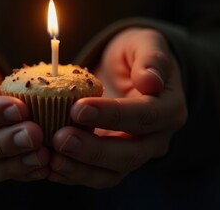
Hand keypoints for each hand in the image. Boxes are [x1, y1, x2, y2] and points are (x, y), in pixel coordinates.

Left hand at [49, 28, 186, 187]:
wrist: (126, 74)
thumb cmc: (134, 56)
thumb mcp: (145, 43)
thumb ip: (152, 58)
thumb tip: (151, 81)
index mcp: (169, 108)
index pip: (146, 115)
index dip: (113, 115)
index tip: (79, 108)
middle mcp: (155, 138)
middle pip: (130, 154)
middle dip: (94, 150)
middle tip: (60, 138)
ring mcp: (134, 154)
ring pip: (112, 173)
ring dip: (81, 169)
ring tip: (52, 159)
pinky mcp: (112, 163)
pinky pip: (95, 176)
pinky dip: (73, 175)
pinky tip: (50, 167)